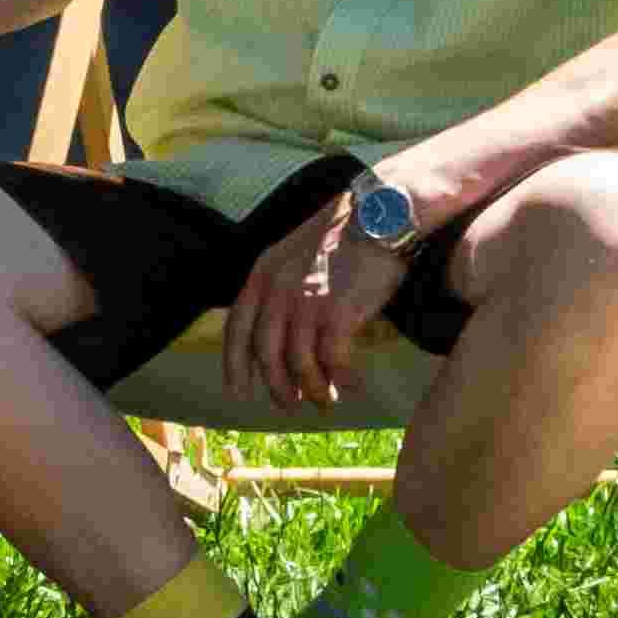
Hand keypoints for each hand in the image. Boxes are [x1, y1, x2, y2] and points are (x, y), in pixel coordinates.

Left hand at [238, 164, 432, 417]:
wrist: (382, 214)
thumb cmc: (348, 233)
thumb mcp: (297, 252)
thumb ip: (282, 284)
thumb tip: (283, 328)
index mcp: (263, 274)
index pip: (237, 328)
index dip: (235, 365)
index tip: (239, 392)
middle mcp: (277, 291)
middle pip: (267, 355)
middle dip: (278, 387)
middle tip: (292, 403)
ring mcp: (305, 303)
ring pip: (299, 367)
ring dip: (314, 390)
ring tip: (328, 399)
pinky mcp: (336, 314)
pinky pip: (333, 363)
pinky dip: (342, 379)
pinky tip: (353, 383)